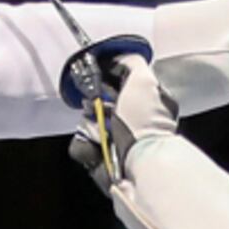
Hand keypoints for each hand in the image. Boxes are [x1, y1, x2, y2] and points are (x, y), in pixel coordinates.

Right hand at [69, 57, 181, 186]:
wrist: (141, 169)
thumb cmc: (145, 124)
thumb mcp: (145, 81)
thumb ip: (130, 63)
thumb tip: (115, 59)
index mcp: (147, 102)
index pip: (117, 83)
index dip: (104, 81)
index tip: (99, 81)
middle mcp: (133, 122)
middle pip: (96, 104)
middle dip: (94, 107)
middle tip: (105, 113)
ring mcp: (117, 142)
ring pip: (86, 126)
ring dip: (90, 130)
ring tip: (104, 137)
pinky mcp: (103, 162)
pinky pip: (82, 147)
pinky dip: (86, 148)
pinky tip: (99, 151)